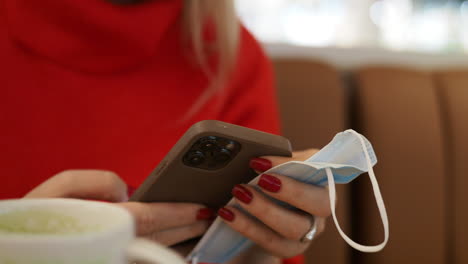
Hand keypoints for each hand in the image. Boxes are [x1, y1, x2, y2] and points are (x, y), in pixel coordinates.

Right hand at [25, 170, 213, 245]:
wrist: (16, 252)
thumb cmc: (32, 219)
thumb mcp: (55, 190)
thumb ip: (93, 182)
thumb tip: (126, 189)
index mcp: (95, 224)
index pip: (147, 218)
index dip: (178, 213)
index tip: (201, 209)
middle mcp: (106, 246)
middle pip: (155, 237)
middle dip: (185, 228)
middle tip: (208, 217)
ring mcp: (108, 258)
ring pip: (150, 252)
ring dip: (177, 240)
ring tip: (196, 228)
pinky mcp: (107, 260)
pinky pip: (138, 258)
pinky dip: (157, 250)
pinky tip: (171, 242)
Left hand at [221, 149, 330, 261]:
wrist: (262, 217)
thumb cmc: (274, 183)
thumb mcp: (279, 167)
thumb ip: (275, 160)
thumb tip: (255, 159)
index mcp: (323, 181)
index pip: (321, 170)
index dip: (295, 164)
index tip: (263, 161)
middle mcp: (322, 209)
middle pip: (319, 204)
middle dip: (291, 191)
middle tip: (261, 180)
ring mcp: (307, 232)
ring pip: (293, 228)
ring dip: (264, 210)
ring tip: (239, 194)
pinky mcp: (288, 248)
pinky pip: (271, 241)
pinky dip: (247, 227)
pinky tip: (228, 214)